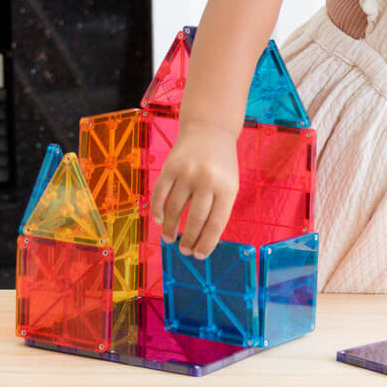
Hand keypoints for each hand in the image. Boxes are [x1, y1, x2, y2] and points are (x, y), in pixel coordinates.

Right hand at [150, 123, 239, 258]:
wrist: (210, 131)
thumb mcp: (229, 184)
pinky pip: (160, 194)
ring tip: (170, 239)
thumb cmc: (221, 164)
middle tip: (184, 250)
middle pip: (196, 219)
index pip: (216, 223)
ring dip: (171, 228)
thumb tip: (203, 240)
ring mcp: (188, 172)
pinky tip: (159, 220)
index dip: (206, 243)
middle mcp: (207, 179)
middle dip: (188, 239)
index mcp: (227, 187)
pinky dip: (157, 210)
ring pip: (176, 209)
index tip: (199, 255)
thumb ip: (219, 208)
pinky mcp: (170, 166)